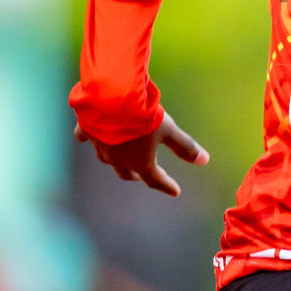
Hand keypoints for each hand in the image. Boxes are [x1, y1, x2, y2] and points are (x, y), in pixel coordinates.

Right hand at [75, 112, 208, 197]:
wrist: (111, 99)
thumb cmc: (144, 116)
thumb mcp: (169, 129)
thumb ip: (185, 146)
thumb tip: (205, 160)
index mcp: (140, 162)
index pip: (155, 179)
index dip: (166, 185)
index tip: (175, 191)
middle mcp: (118, 159)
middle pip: (127, 173)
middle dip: (136, 175)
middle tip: (143, 176)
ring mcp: (100, 147)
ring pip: (107, 159)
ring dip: (116, 161)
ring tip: (121, 157)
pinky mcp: (87, 131)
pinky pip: (86, 138)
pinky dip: (89, 138)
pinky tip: (88, 137)